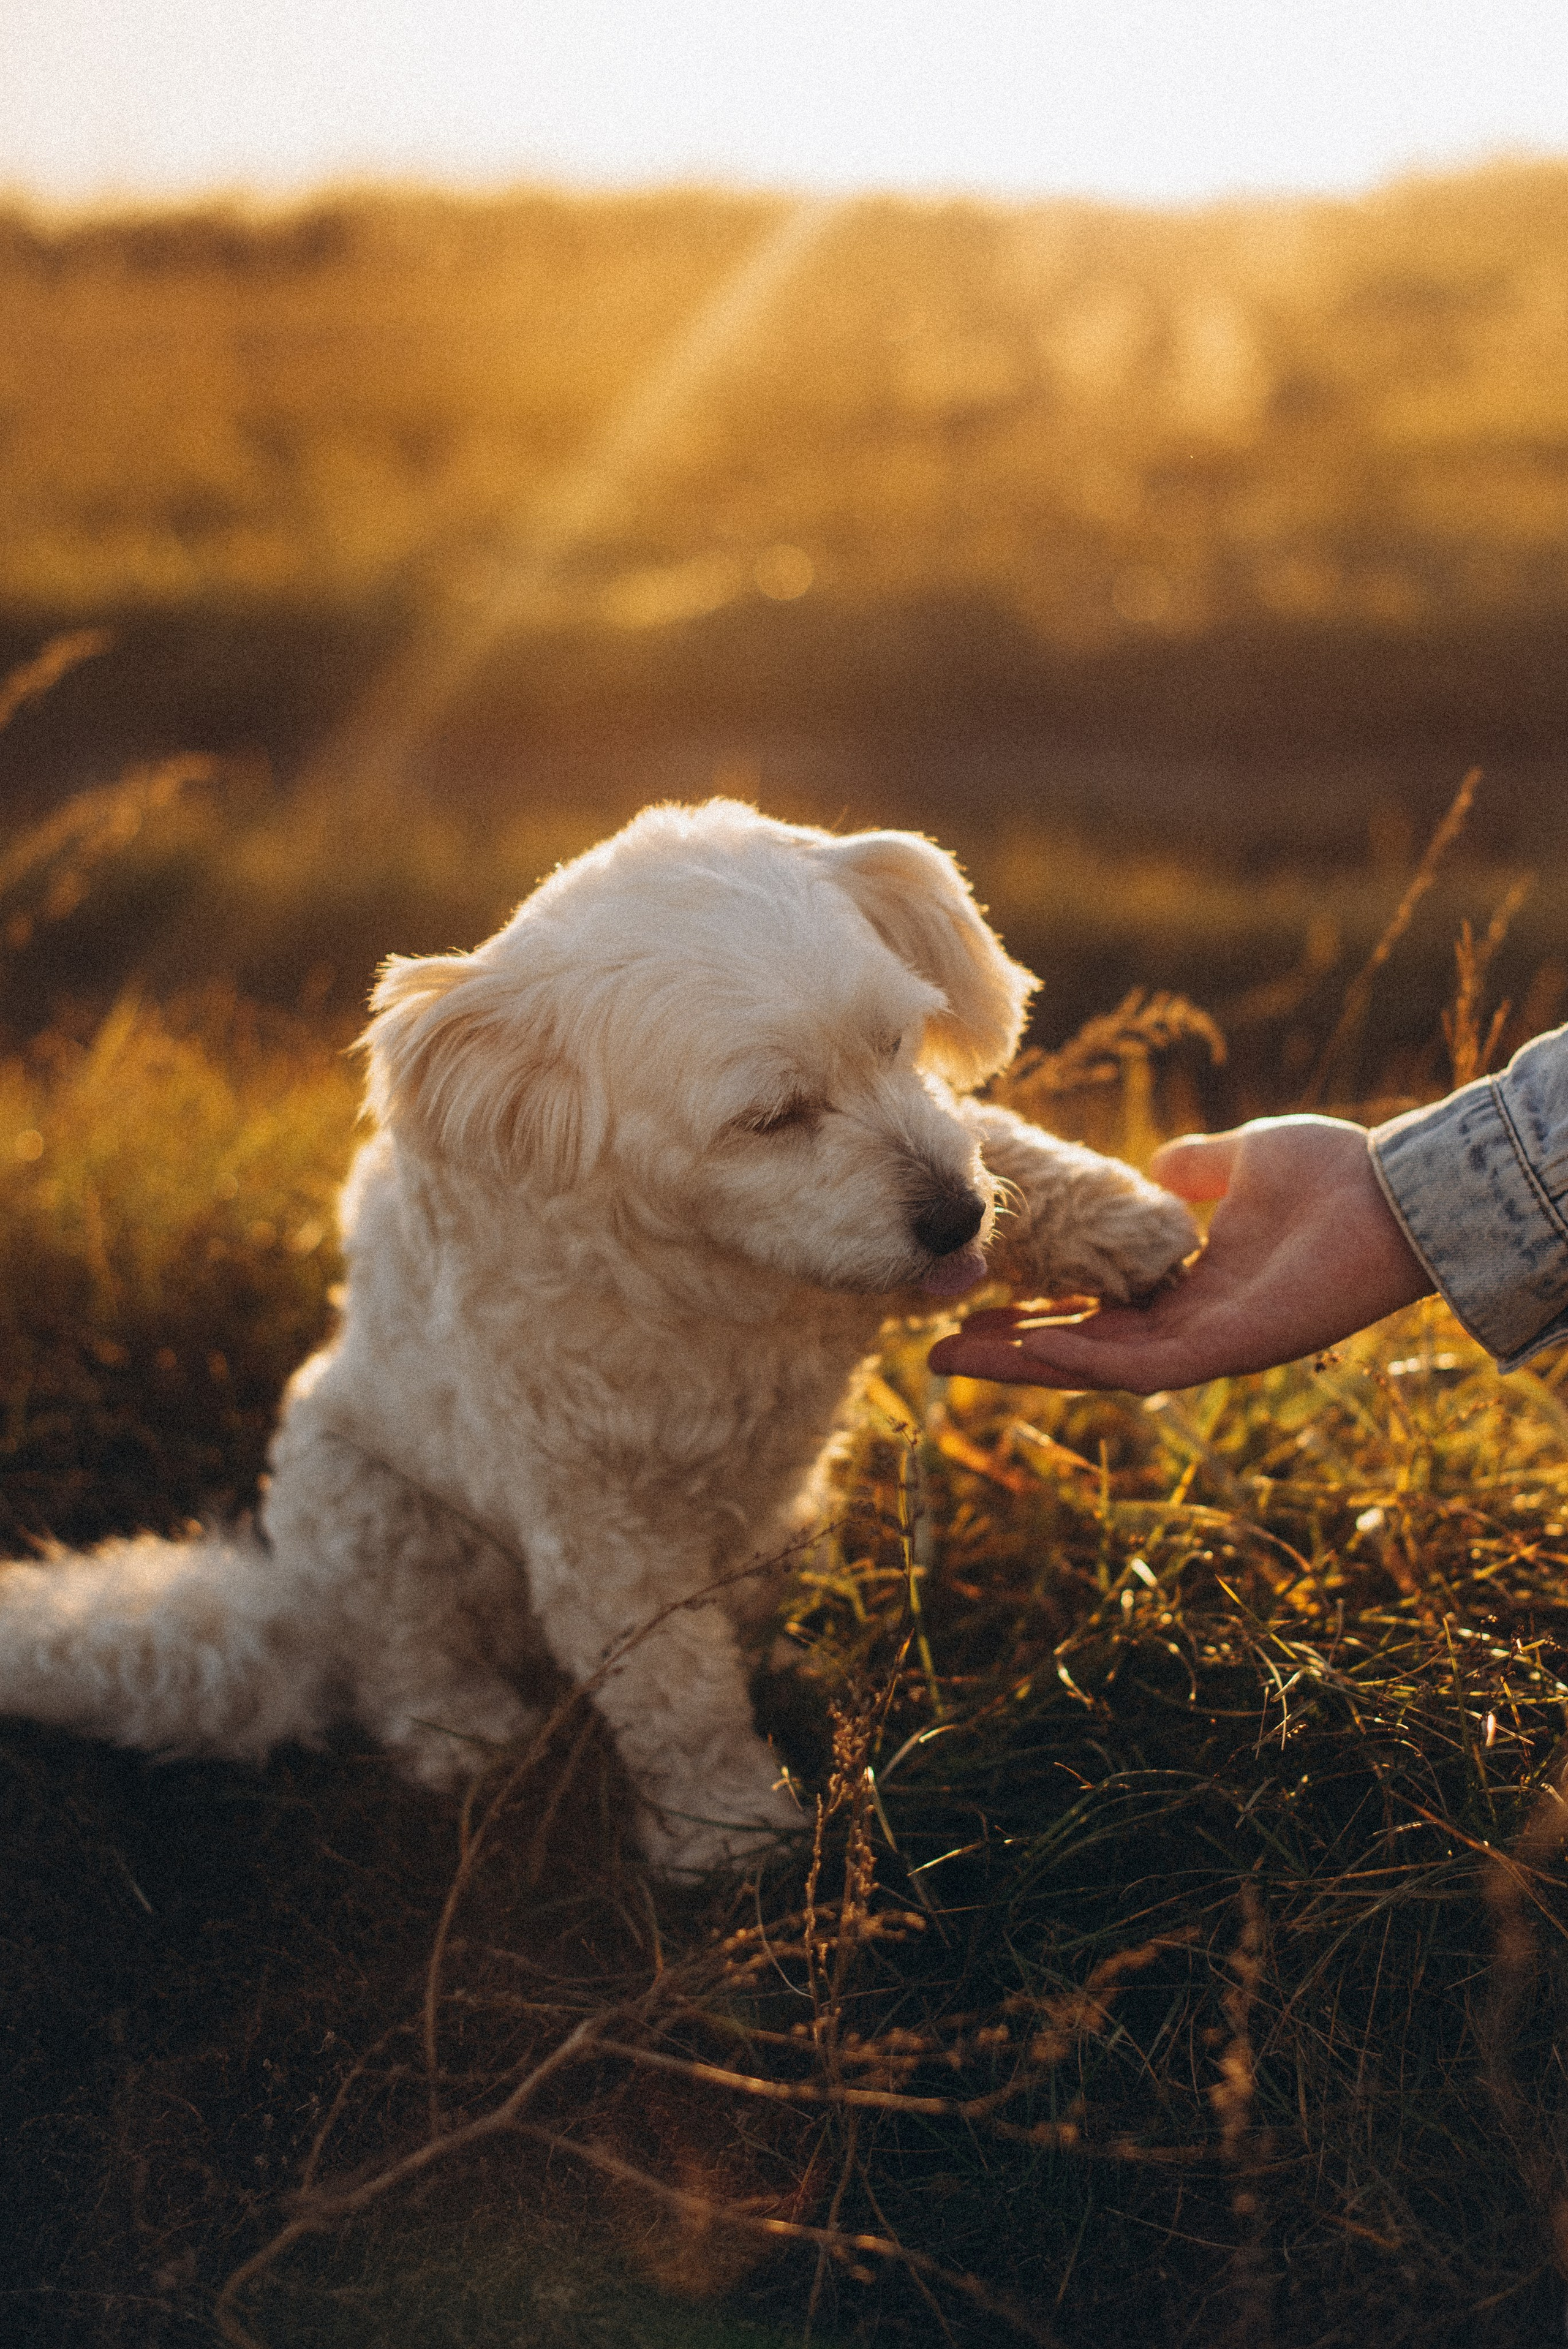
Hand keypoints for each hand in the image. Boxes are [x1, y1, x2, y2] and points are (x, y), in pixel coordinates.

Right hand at [928, 1115, 1434, 1391]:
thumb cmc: (1334, 1175)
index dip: (1032, 1308)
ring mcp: (1205, 1345)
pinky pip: (1138, 1367)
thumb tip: (1157, 1166)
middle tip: (932, 1348)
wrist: (1397, 1193)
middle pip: (1078, 1348)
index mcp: (1189, 1286)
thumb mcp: (1245, 1158)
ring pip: (1093, 1367)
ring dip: (1022, 1363)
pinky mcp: (1225, 1351)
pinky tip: (1027, 1348)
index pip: (1093, 1309)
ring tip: (949, 1357)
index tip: (974, 1296)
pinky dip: (1080, 1360)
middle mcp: (1189, 1326)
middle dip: (1006, 1351)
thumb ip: (1198, 1168)